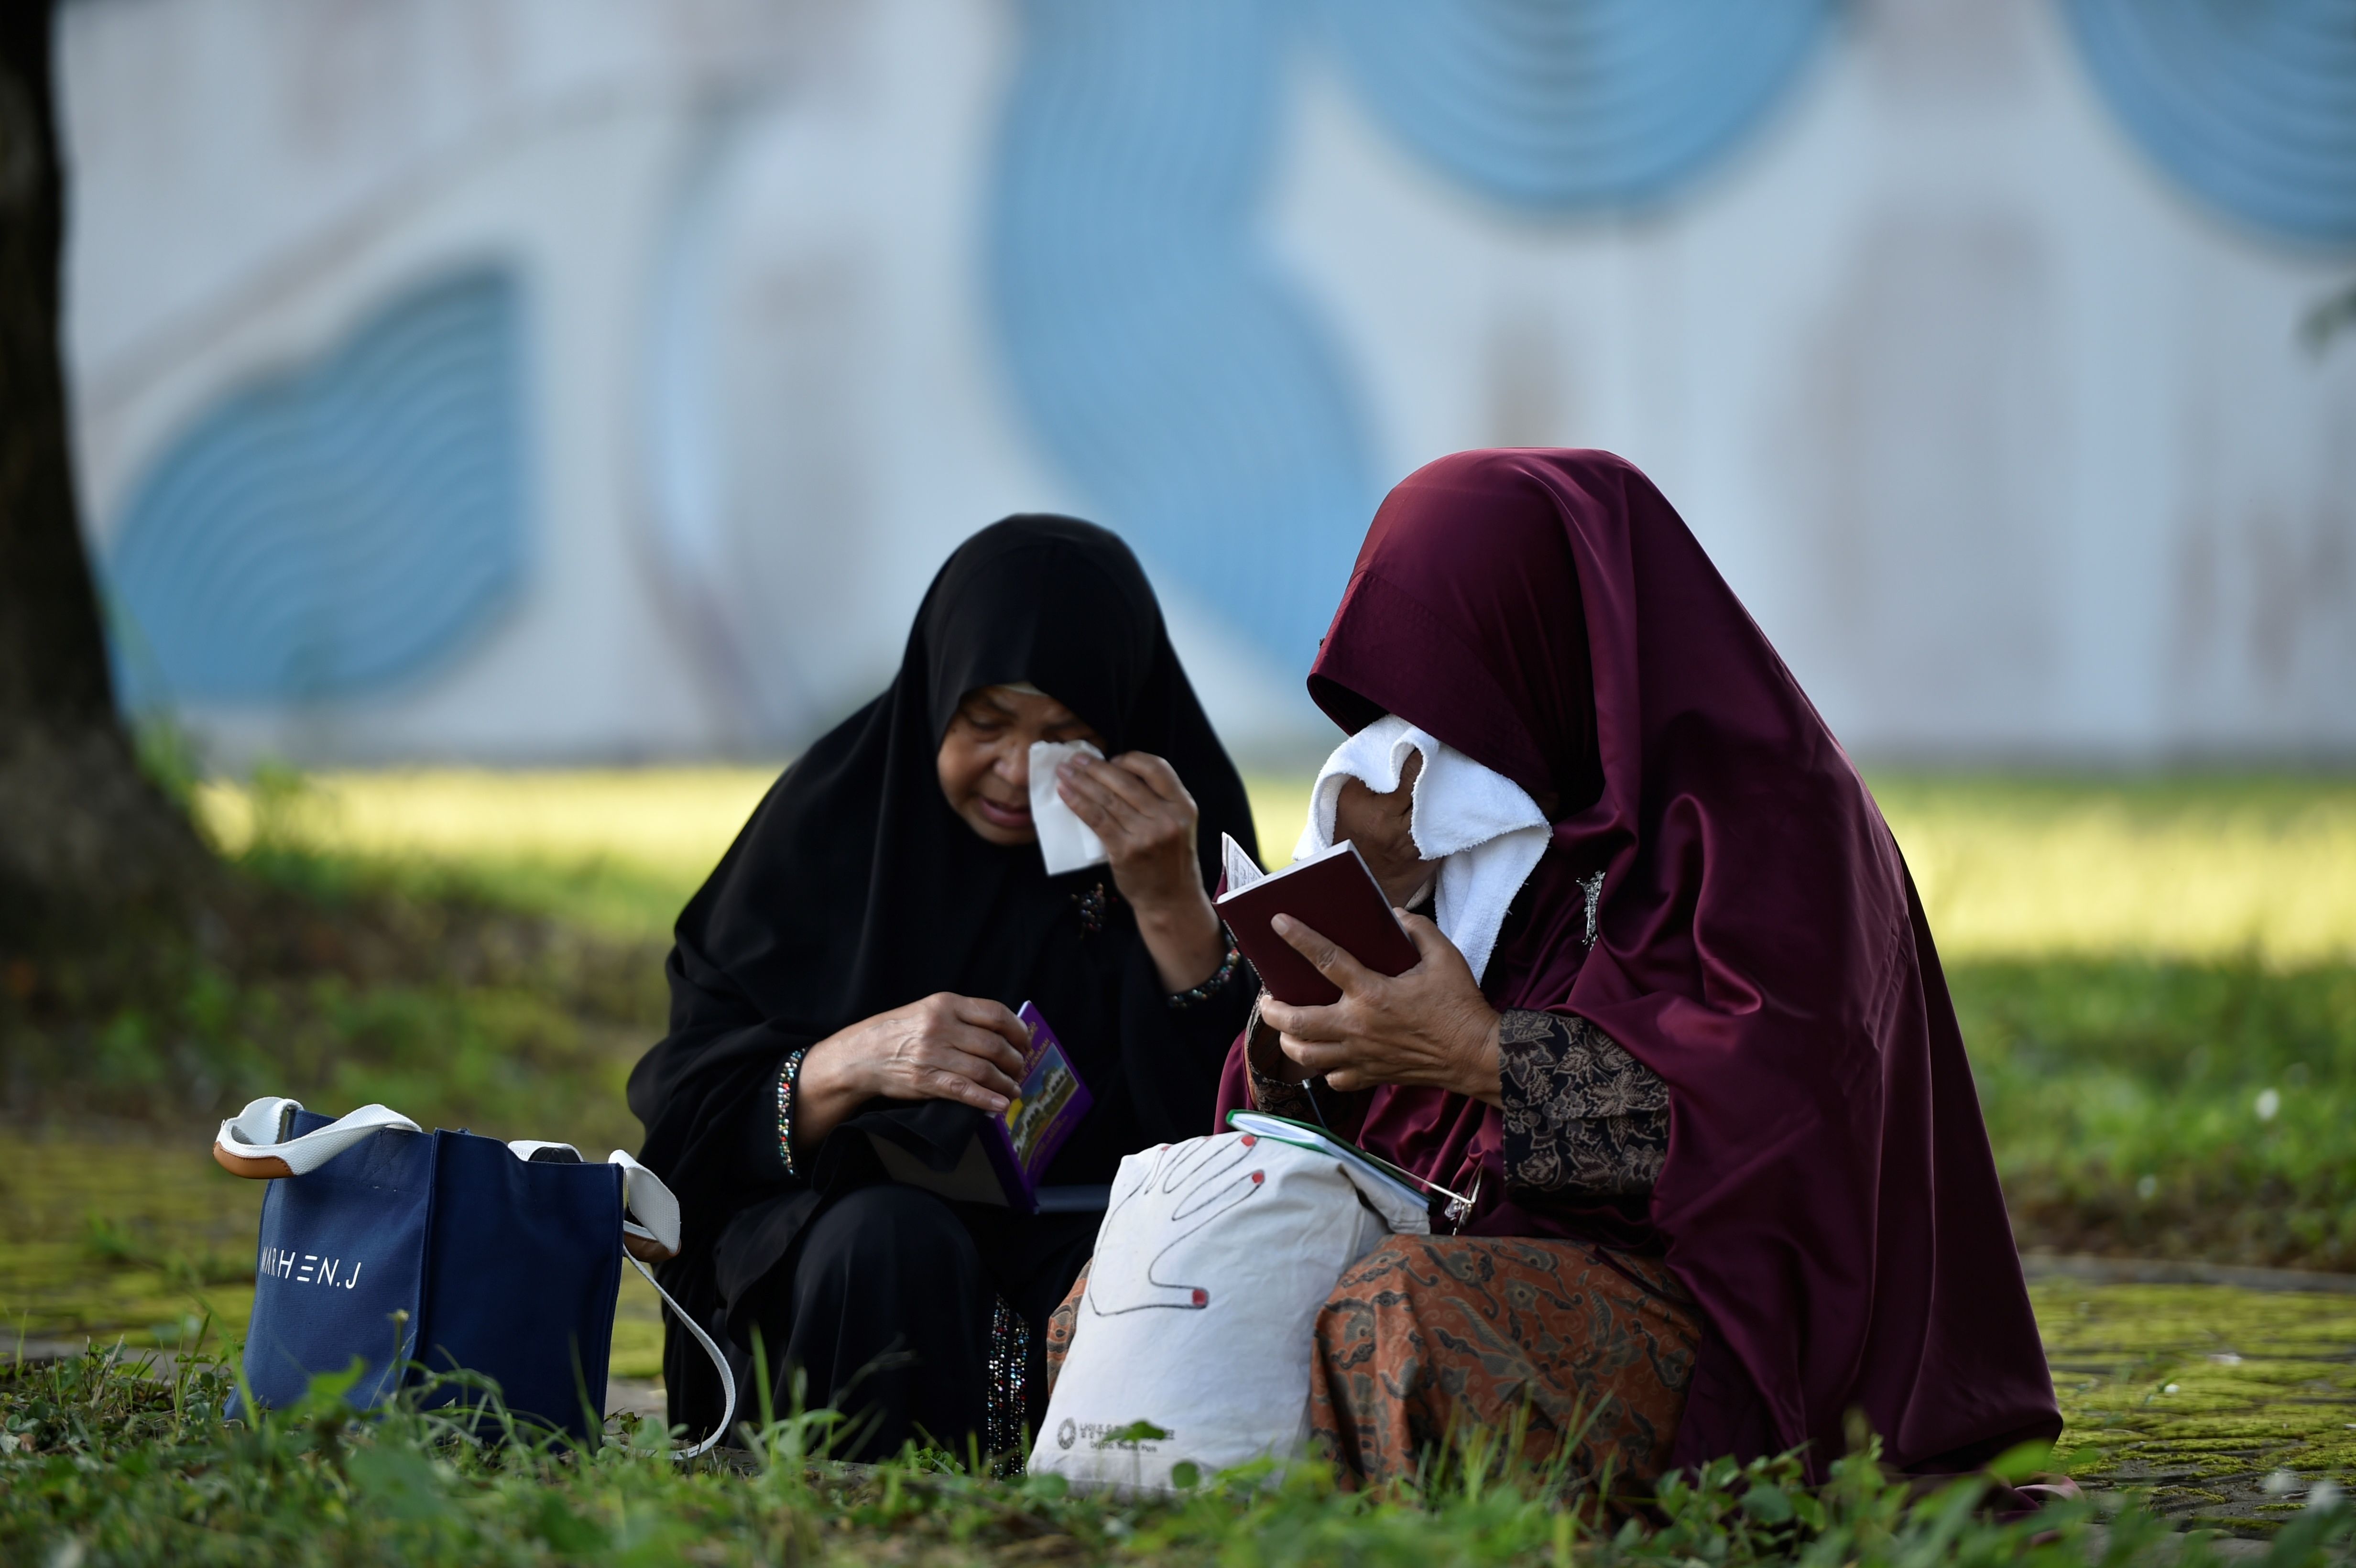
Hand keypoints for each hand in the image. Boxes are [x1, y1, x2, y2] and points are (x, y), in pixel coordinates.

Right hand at [793, 993, 1031, 1148]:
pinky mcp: (926, 1080)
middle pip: (995, 1044)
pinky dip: (987, 1099)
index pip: (995, 1013)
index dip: (1017, 1030)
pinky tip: (1000, 1105)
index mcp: (945, 1003)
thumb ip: (961, 1017)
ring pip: (984, 1069)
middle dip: (1015, 1060)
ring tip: (1013, 1089)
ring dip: (1006, 1083)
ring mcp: (934, 1053)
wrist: (860, 1054)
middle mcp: (941, 1026)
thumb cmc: (898, 1032)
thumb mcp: (928, 1010)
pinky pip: (965, 1090)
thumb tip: (1000, 1032)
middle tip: (1020, 1069)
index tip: (1025, 1041)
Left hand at [1056, 750, 1225, 991]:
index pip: (1156, 767)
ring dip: (1081, 781)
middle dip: (1096, 767)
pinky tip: (1065, 793)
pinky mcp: (1125, 850)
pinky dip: (1077, 803)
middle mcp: (1167, 817)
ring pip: (1107, 798)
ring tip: (1064, 771)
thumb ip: (1158, 799)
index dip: (1130, 759)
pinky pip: (1096, 819)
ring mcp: (1146, 835)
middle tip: (1075, 758)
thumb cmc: (1170, 860)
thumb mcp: (1178, 824)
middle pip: (1125, 781)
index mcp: (1183, 805)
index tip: (1112, 759)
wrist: (1171, 899)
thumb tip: (1116, 772)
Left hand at [1086, 1136, 1266, 1315]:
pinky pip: (1142, 1174)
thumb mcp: (1160, 1298)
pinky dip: (1155, 1161)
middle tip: (1250, 1144)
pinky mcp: (1124, 1202)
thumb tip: (1204, 1298)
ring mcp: (1142, 1202)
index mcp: (1174, 1231)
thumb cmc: (1130, 1299)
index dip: (1238, 1190)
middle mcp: (1160, 1211)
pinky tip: (1165, 1149)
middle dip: (1226, 1160)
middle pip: (1199, 1177)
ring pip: (1175, 1169)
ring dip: (1198, 1154)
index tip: (1260, 1176)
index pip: (1213, 1204)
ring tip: (1219, 1141)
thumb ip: (1183, 1297)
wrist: (1099, 1292)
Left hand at [1258, 911, 1501, 1103]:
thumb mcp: (1445, 956)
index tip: (1277, 923)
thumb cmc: (1460, 1005)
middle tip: (1267, 999)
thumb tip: (1396, 916)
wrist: (1477, 1055)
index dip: (1297, 938)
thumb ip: (1418, 930)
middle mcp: (1359, 1026)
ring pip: (1307, 1055)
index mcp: (1373, 992)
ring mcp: (1361, 1056)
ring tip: (1286, 1028)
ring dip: (1289, 1042)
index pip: (1325, 959)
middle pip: (1297, 1022)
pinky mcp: (1371, 1076)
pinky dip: (1324, 1069)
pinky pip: (1334, 1079)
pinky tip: (1326, 1057)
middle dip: (1272, 1010)